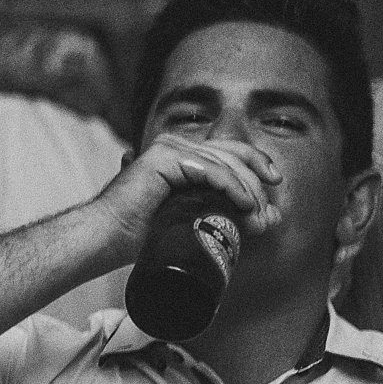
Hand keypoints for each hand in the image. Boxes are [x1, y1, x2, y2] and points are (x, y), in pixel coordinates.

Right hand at [86, 132, 281, 259]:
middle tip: (268, 212)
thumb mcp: (196, 219)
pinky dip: (231, 186)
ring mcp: (169, 148)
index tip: (276, 185)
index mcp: (182, 155)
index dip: (257, 162)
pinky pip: (209, 169)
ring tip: (257, 216)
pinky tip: (243, 204)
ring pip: (224, 162)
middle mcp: (176, 145)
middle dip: (257, 182)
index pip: (230, 150)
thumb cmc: (142, 234)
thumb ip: (230, 213)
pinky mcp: (163, 157)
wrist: (107, 238)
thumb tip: (271, 217)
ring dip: (247, 190)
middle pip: (233, 153)